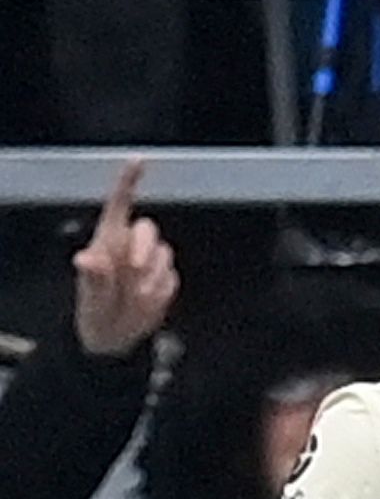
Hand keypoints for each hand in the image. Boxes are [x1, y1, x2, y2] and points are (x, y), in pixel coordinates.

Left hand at [71, 159, 175, 359]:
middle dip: (145, 251)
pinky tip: (146, 302)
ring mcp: (147, 263)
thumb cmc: (96, 314)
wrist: (115, 338)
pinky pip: (173, 279)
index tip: (138, 160)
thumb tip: (88, 260)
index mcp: (107, 242)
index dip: (128, 182)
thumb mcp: (90, 299)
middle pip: (148, 230)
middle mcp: (128, 247)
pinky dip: (162, 293)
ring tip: (134, 298)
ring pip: (164, 257)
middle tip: (134, 276)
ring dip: (151, 280)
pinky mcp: (164, 279)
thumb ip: (93, 278)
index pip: (119, 205)